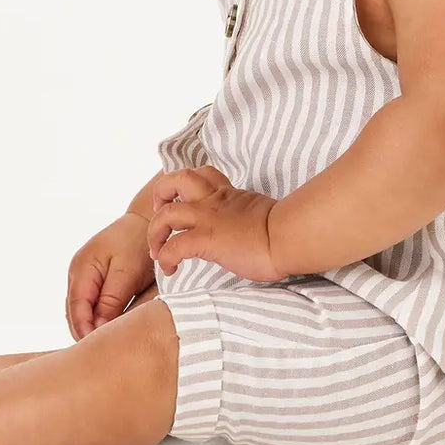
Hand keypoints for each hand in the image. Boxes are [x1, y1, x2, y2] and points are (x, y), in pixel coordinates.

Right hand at [66, 212, 156, 340]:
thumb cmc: (138, 243)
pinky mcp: (95, 280)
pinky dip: (97, 319)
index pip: (76, 309)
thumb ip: (111, 300)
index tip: (98, 351)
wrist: (146, 221)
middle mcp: (78, 274)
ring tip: (109, 347)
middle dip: (86, 334)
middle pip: (74, 314)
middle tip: (105, 355)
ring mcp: (84, 276)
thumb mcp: (127, 272)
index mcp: (82, 269)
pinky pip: (90, 305)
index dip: (85, 332)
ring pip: (81, 312)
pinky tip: (110, 331)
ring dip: (91, 328)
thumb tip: (99, 328)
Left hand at [148, 165, 281, 282]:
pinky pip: (173, 247)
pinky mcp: (205, 240)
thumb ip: (247, 216)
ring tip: (157, 247)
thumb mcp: (261, 213)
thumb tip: (249, 228)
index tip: (184, 201)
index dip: (188, 186)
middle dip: (162, 194)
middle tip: (161, 211)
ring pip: (167, 212)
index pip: (203, 176)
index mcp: (228, 194)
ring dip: (155, 230)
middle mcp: (214, 201)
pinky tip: (169, 268)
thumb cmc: (285, 230)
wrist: (288, 236)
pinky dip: (165, 258)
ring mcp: (208, 218)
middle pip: (177, 180)